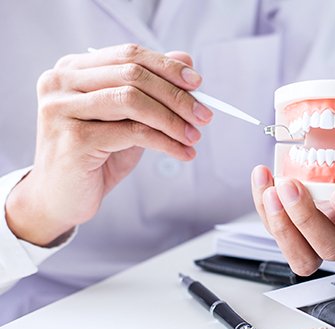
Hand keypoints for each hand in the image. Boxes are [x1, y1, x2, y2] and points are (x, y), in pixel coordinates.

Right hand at [6, 44, 212, 245]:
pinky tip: (182, 153)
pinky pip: (132, 133)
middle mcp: (61, 82)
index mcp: (72, 69)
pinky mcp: (73, 138)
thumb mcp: (127, 119)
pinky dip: (165, 142)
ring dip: (172, 120)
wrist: (61, 198)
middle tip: (204, 115)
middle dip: (176, 96)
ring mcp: (62, 108)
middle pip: (133, 75)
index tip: (198, 84)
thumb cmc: (94, 156)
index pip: (129, 55)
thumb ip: (150, 91)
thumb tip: (186, 61)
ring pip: (133, 100)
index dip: (167, 66)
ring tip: (194, 136)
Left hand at [251, 150, 334, 275]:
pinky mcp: (291, 232)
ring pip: (301, 256)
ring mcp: (316, 238)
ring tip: (271, 190)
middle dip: (308, 220)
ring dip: (282, 226)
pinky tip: (262, 176)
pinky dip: (263, 207)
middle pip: (331, 248)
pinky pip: (276, 231)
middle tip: (292, 187)